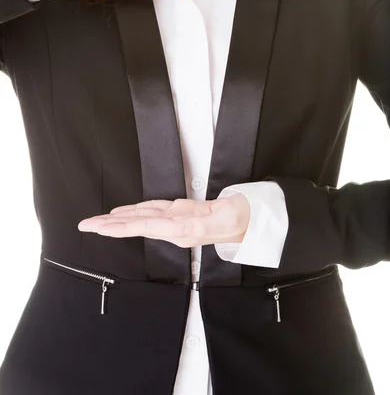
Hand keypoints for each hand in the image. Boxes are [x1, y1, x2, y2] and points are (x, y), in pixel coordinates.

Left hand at [77, 194, 250, 246]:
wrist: (250, 221)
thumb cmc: (239, 220)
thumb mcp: (221, 222)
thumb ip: (199, 226)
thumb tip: (178, 227)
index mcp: (181, 230)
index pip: (143, 227)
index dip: (120, 227)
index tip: (101, 227)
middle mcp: (174, 227)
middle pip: (136, 225)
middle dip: (109, 225)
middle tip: (86, 225)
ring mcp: (177, 220)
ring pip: (141, 219)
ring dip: (118, 219)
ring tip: (98, 220)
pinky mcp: (181, 212)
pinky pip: (154, 212)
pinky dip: (136, 211)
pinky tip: (124, 213)